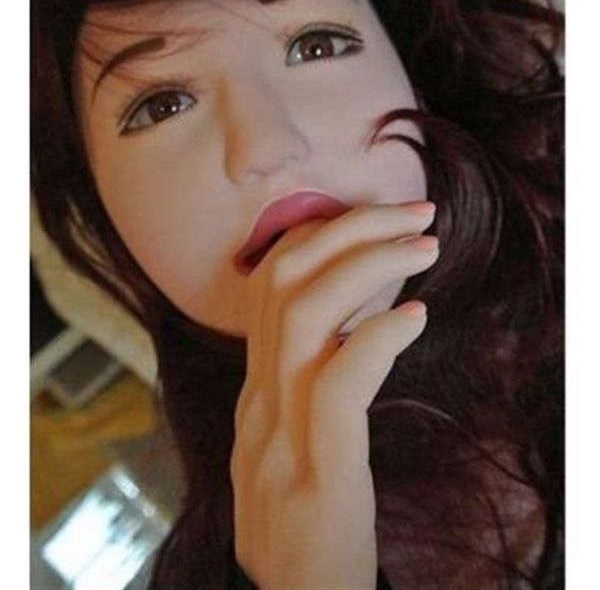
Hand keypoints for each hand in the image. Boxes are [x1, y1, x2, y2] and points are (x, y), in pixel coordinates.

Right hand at [230, 202, 437, 589]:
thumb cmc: (304, 519)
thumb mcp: (286, 439)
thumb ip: (302, 379)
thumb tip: (350, 320)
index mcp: (255, 386)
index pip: (270, 280)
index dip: (320, 232)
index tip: (373, 216)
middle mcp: (258, 396)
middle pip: (286, 277)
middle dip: (350, 227)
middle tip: (414, 210)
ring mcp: (279, 430)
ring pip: (307, 313)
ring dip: (370, 265)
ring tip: (425, 247)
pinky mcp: (317, 466)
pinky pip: (341, 380)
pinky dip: (380, 337)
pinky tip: (417, 319)